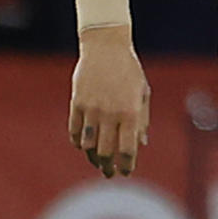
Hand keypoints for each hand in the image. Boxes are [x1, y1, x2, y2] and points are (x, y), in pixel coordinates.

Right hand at [69, 29, 150, 176]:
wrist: (106, 46)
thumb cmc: (129, 69)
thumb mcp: (142, 92)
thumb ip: (142, 119)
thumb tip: (141, 143)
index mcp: (130, 112)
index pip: (128, 149)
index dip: (126, 165)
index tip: (125, 172)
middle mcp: (110, 113)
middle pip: (106, 152)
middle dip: (108, 167)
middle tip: (109, 172)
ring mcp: (91, 109)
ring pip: (88, 145)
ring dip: (92, 158)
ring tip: (97, 162)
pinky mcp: (77, 103)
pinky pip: (75, 131)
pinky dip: (78, 142)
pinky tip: (83, 146)